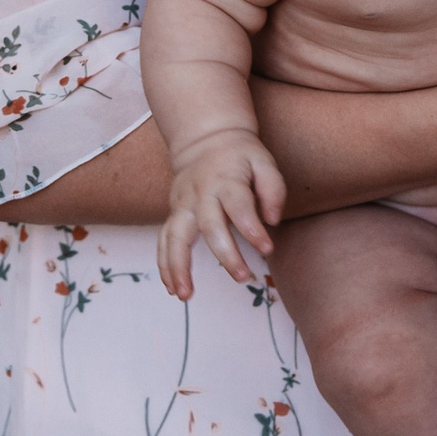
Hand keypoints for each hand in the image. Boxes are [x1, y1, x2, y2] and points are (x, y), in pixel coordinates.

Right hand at [157, 131, 285, 298]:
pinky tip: (172, 288)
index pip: (239, 206)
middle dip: (225, 254)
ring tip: (186, 295)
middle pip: (210, 226)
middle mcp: (201, 193)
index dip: (253, 229)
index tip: (267, 249)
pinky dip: (164, 265)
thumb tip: (273, 220)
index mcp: (227, 179)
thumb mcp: (264, 162)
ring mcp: (183, 204)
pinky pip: (163, 241)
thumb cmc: (241, 156)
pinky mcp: (174, 213)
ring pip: (175, 236)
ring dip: (178, 267)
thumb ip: (273, 189)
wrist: (206, 140)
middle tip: (243, 277)